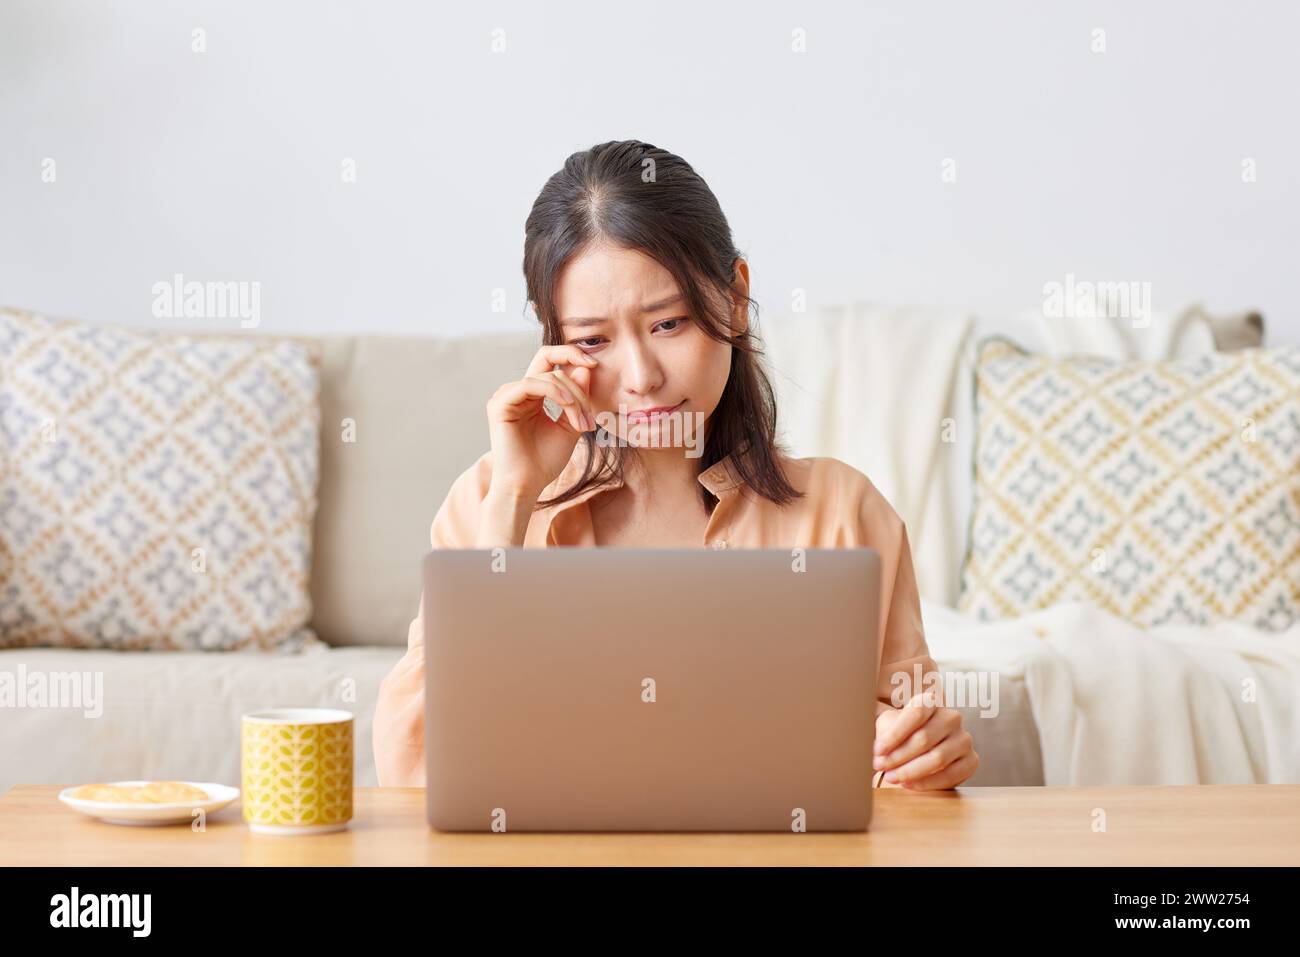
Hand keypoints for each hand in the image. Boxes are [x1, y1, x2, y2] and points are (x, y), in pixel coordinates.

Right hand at [485, 344, 598, 499]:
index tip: (594, 364)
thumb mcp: (571, 426)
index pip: (550, 362)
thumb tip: (585, 367)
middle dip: (576, 378)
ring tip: (582, 423)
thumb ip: (578, 399)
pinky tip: (568, 408)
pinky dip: (555, 393)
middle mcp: (517, 391)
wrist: (527, 486)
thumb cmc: (545, 462)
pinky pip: (531, 385)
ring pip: (547, 377)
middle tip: (591, 411)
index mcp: (532, 395)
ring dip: (572, 397)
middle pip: (547, 358)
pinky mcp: (501, 403)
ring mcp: (506, 395)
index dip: (571, 356)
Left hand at [873, 691, 978, 789]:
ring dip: (911, 770)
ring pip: (937, 758)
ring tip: (892, 777)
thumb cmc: (902, 736)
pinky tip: (909, 784)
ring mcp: (964, 739)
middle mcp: (951, 717)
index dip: (896, 734)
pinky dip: (927, 782)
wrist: (920, 754)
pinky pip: (950, 775)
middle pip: (924, 738)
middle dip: (898, 755)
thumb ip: (884, 730)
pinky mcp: (971, 761)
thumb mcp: (890, 726)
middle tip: (880, 766)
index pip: (916, 713)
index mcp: (932, 702)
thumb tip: (877, 747)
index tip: (878, 750)